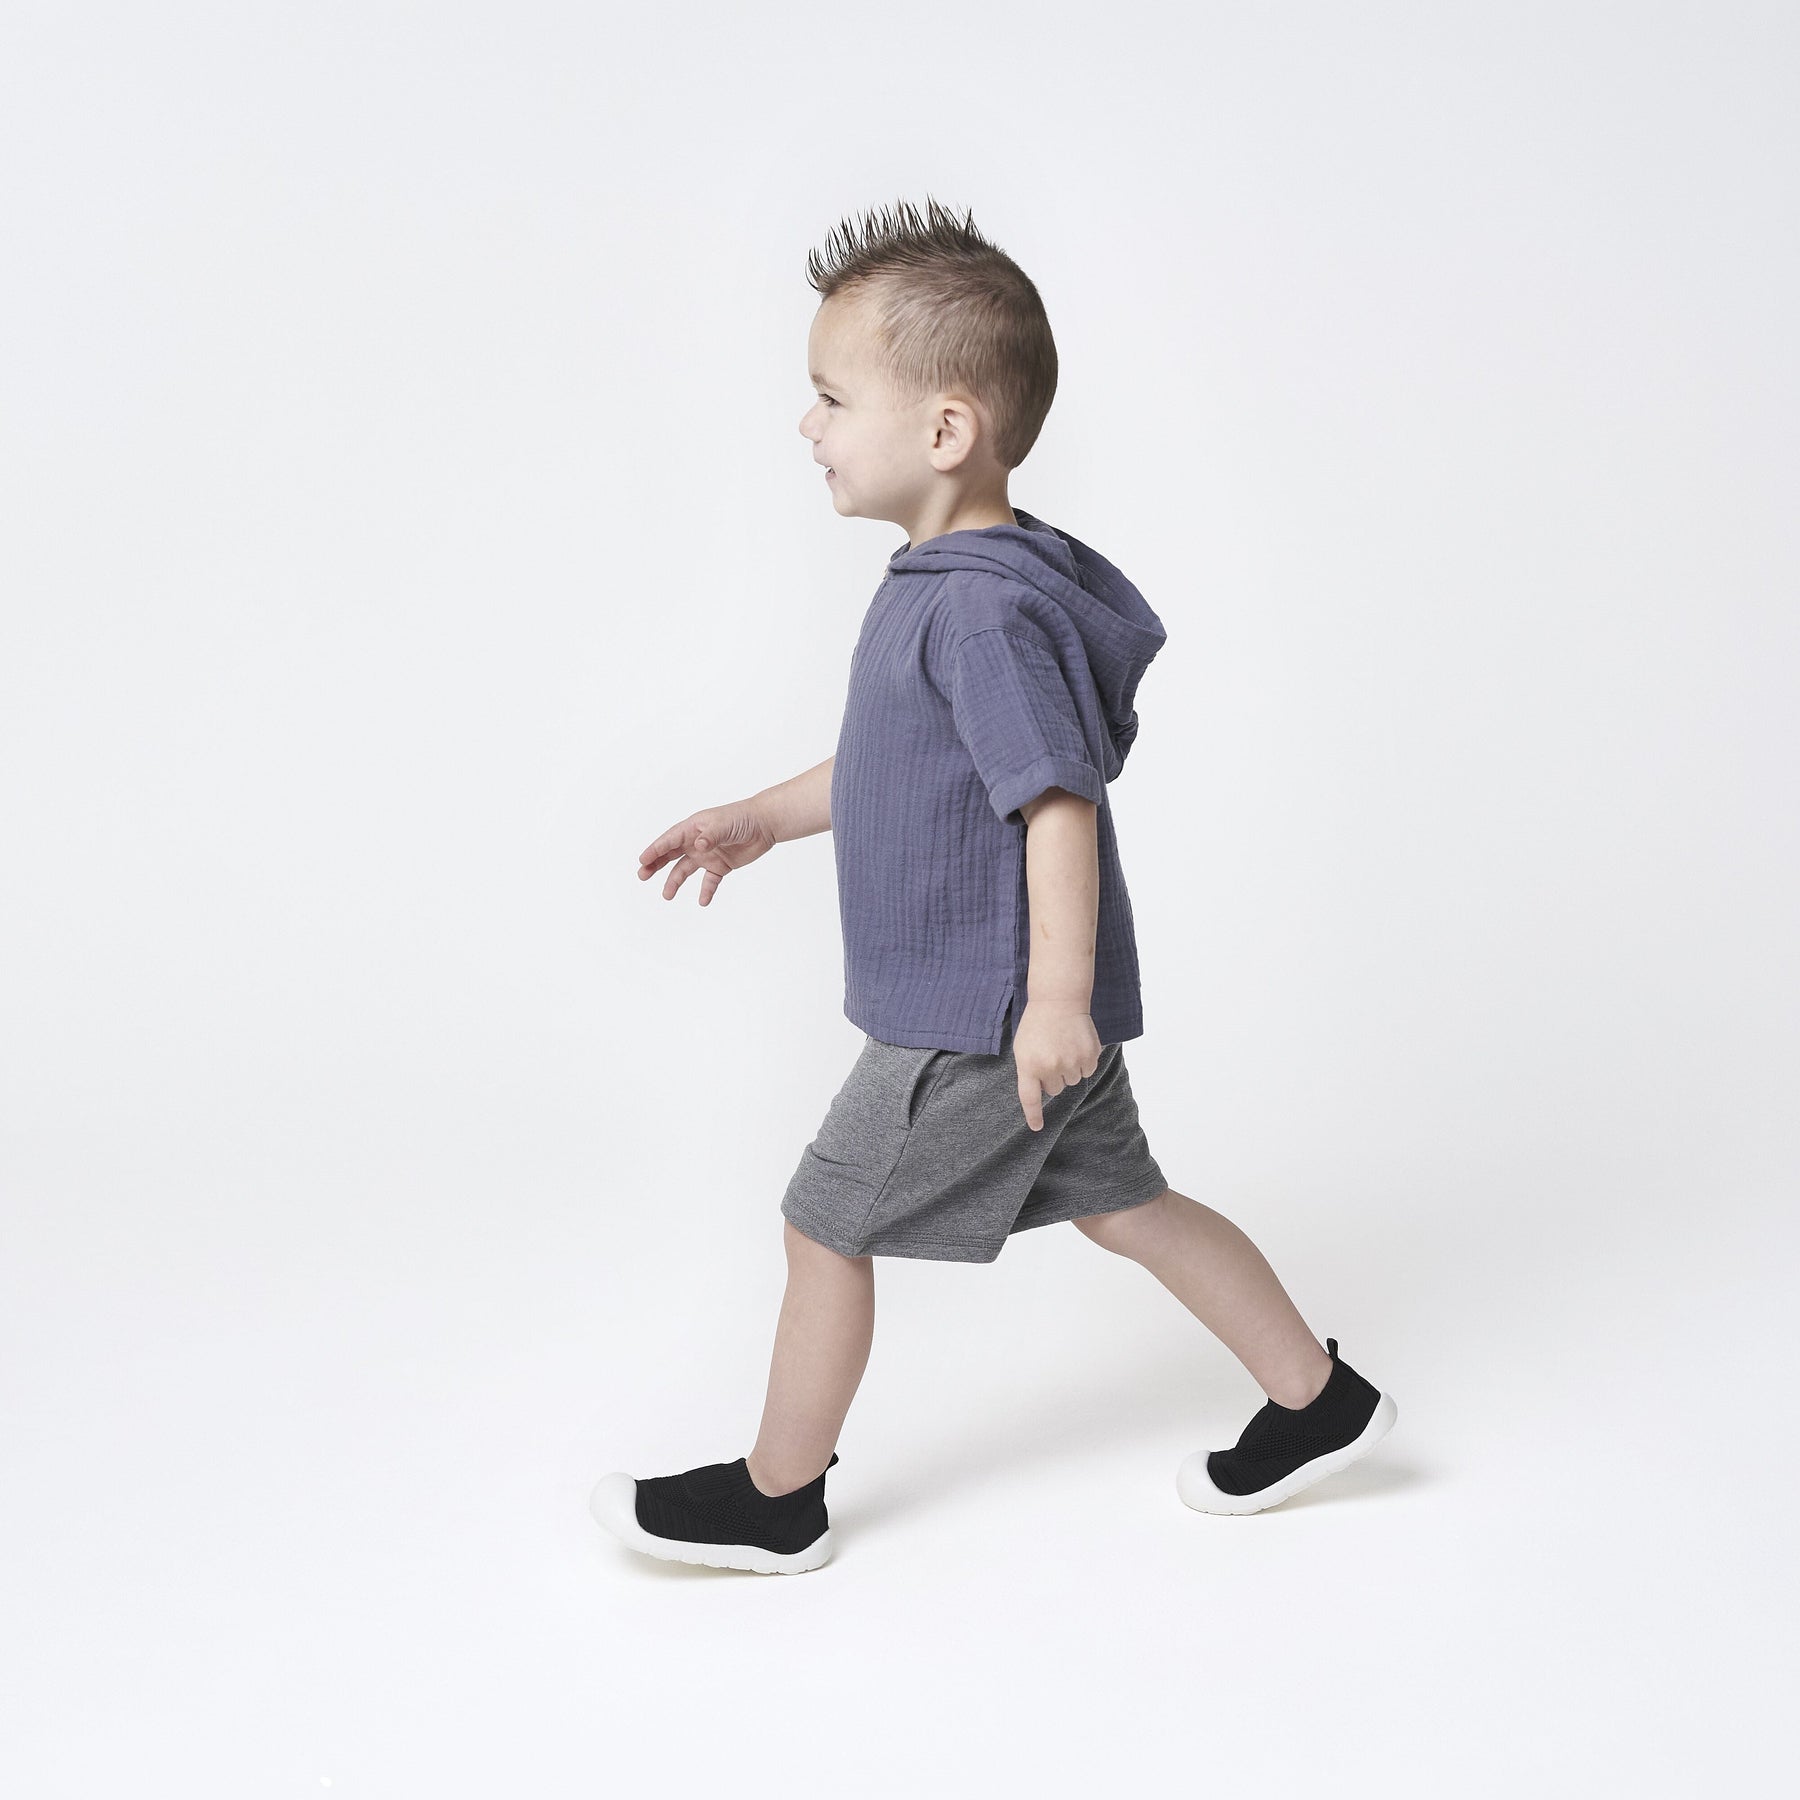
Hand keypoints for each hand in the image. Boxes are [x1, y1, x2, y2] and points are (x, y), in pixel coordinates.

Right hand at [636, 801, 778, 905]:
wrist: (764, 824)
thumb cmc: (742, 818)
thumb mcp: (724, 825)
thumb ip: (710, 836)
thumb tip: (698, 846)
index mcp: (693, 828)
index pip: (670, 840)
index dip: (655, 849)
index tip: (643, 860)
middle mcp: (696, 842)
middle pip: (671, 855)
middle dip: (656, 864)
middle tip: (642, 875)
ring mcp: (707, 855)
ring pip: (685, 870)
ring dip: (675, 881)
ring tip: (667, 895)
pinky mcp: (721, 866)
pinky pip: (709, 881)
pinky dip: (706, 891)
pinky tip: (703, 902)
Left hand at [1012, 1001, 1102, 1130]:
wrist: (1058, 1000)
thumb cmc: (1037, 1024)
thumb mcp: (1023, 1048)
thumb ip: (1029, 1071)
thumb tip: (1042, 1092)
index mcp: (1029, 1064)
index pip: (1030, 1098)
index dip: (1034, 1115)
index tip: (1037, 1127)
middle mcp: (1050, 1066)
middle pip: (1055, 1090)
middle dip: (1053, 1076)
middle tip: (1051, 1053)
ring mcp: (1071, 1061)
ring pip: (1072, 1081)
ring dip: (1069, 1069)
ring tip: (1064, 1046)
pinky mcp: (1089, 1055)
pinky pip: (1087, 1071)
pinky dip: (1084, 1062)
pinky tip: (1076, 1044)